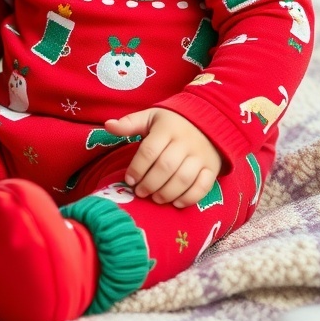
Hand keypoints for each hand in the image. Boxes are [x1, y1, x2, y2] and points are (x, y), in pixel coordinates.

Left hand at [105, 108, 221, 206]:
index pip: (149, 151)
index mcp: (167, 128)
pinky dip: (189, 198)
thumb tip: (107, 125)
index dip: (137, 168)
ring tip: (155, 198)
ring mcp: (201, 156)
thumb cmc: (172, 122)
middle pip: (165, 167)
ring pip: (183, 179)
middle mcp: (185, 142)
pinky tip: (176, 203)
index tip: (129, 180)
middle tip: (140, 192)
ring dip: (166, 193)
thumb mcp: (150, 117)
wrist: (208, 119)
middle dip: (149, 184)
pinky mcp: (212, 168)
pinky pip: (203, 186)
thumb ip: (129, 123)